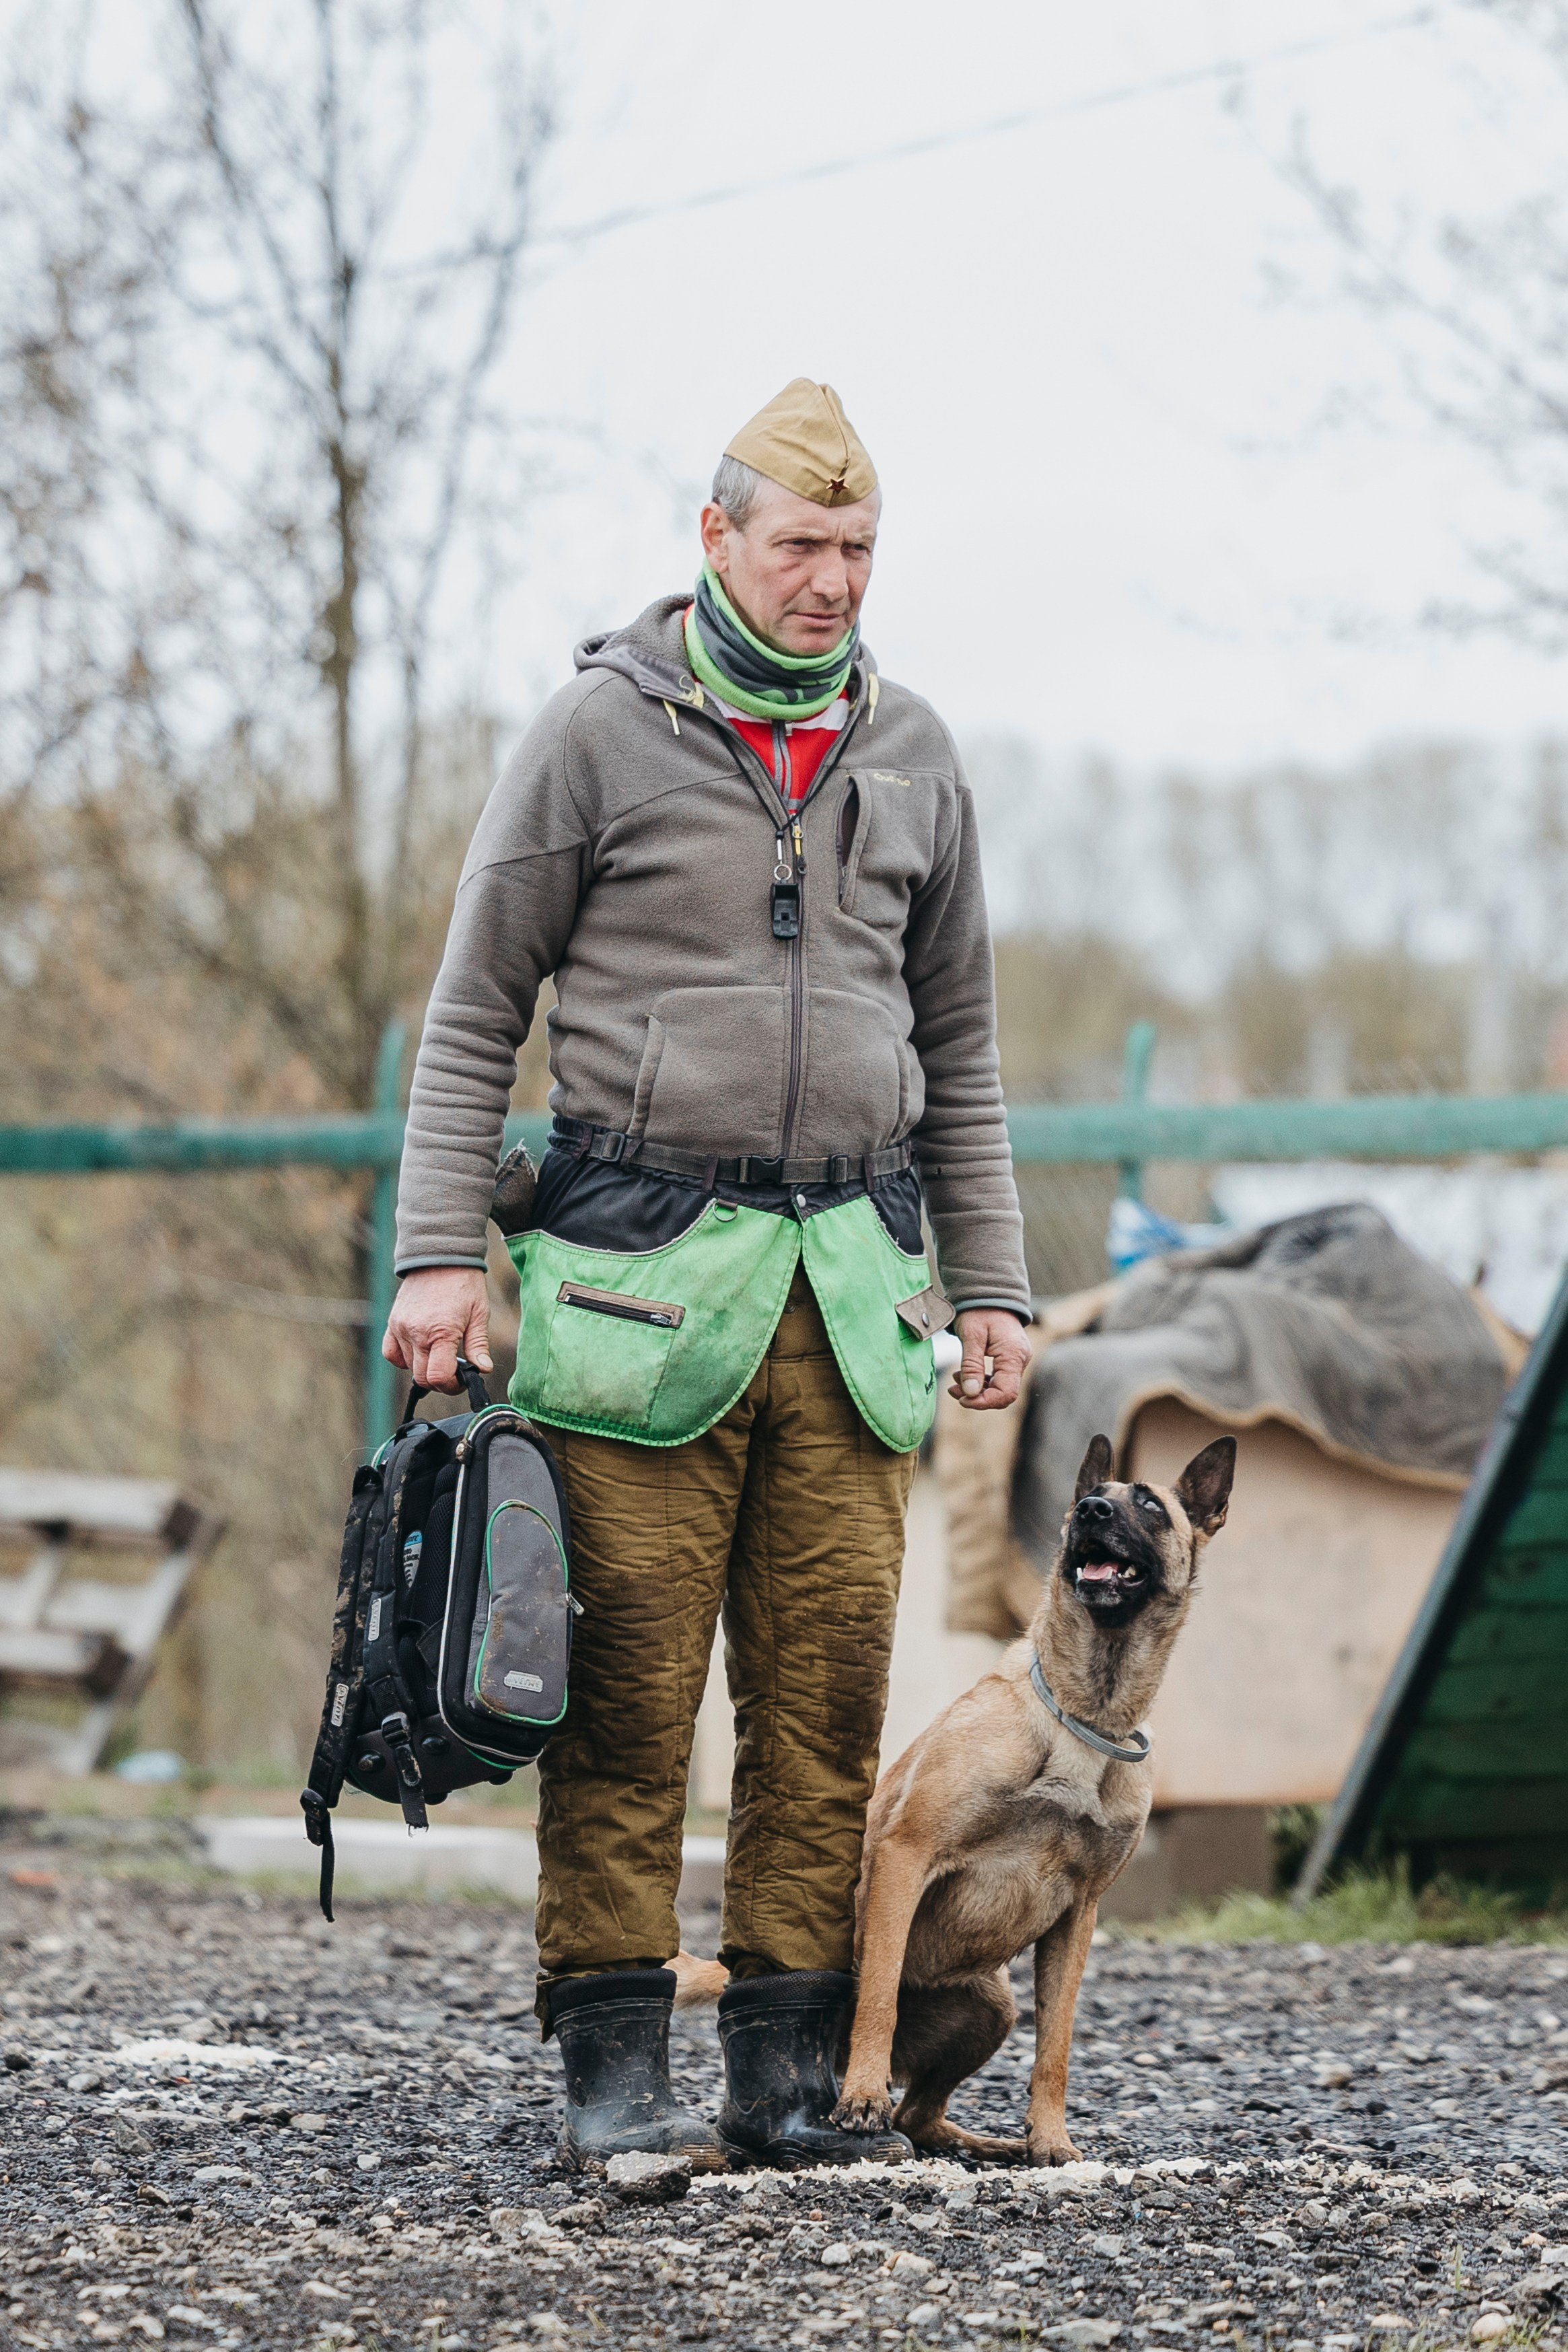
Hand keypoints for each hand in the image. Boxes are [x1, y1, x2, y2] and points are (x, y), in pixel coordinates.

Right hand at [383, 1266, 491, 1393]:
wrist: (440, 1255)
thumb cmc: (463, 1283)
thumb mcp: (479, 1314)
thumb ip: (478, 1345)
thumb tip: (482, 1370)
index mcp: (441, 1332)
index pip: (438, 1377)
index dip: (452, 1386)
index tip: (461, 1380)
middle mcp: (417, 1332)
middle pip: (422, 1377)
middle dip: (440, 1381)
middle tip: (453, 1372)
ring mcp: (401, 1328)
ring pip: (408, 1367)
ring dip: (424, 1368)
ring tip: (439, 1356)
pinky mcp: (392, 1322)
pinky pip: (391, 1353)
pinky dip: (404, 1359)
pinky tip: (419, 1352)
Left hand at [950, 1308, 1031, 1411]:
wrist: (989, 1291)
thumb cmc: (979, 1309)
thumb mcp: (971, 1335)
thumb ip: (971, 1365)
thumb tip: (970, 1392)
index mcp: (1013, 1355)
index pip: (1006, 1393)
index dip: (984, 1402)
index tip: (962, 1399)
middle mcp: (1020, 1360)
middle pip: (1004, 1393)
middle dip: (978, 1397)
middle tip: (953, 1390)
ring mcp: (1017, 1360)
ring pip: (1000, 1387)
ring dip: (977, 1390)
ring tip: (954, 1382)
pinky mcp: (1010, 1359)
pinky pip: (999, 1378)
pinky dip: (981, 1381)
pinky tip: (963, 1375)